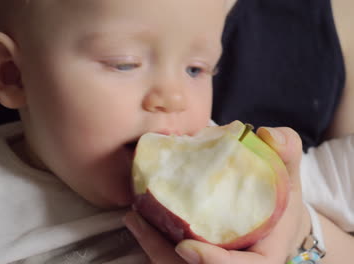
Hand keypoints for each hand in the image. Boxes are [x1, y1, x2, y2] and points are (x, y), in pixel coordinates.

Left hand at [124, 127, 310, 263]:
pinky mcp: (198, 259)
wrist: (276, 221)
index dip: (213, 263)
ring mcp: (213, 262)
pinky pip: (171, 258)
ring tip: (132, 217)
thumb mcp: (289, 175)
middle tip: (138, 220)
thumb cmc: (280, 199)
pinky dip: (155, 243)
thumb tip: (268, 134)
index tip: (186, 247)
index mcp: (262, 258)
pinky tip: (139, 218)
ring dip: (152, 247)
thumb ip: (285, 152)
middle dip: (164, 254)